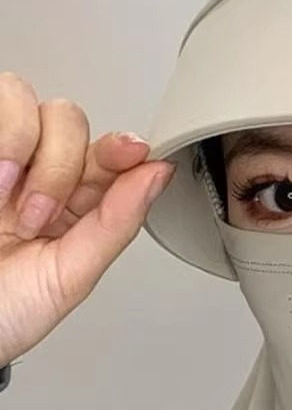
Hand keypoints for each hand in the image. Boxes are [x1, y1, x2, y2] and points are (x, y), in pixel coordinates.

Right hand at [0, 71, 175, 365]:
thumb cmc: (5, 310)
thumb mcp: (71, 275)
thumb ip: (117, 223)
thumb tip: (159, 175)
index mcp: (72, 205)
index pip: (105, 155)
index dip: (120, 147)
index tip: (131, 152)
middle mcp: (33, 174)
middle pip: (67, 119)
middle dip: (60, 165)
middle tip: (37, 217)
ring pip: (21, 99)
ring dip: (22, 147)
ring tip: (4, 202)